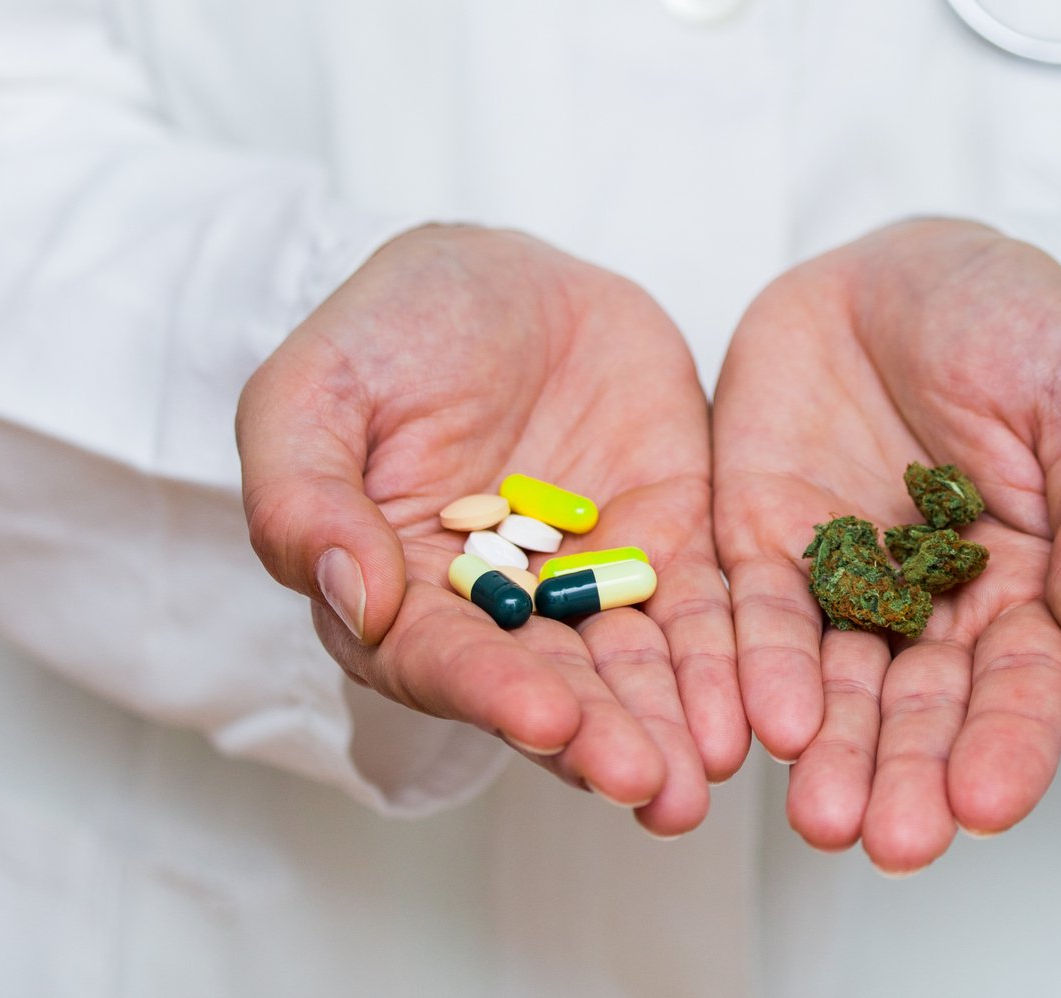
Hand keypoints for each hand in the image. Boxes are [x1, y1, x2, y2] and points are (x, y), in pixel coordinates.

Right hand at [240, 225, 745, 833]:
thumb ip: (305, 494)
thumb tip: (351, 597)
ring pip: (633, 669)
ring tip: (705, 777)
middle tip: (654, 786)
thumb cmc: (386, 330)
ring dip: (669, 726)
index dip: (492, 692)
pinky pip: (704, 611)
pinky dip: (729, 660)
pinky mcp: (669, 545)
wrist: (500, 274)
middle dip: (601, 739)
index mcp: (396, 594)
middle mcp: (498, 613)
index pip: (442, 660)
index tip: (546, 719)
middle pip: (550, 688)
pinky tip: (755, 709)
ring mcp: (588, 584)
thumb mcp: (313, 389)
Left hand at [713, 218, 1060, 870]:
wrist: (901, 262)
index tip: (988, 804)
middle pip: (922, 709)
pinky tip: (753, 723)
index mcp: (1033, 586)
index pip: (1025, 686)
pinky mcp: (762, 543)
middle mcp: (936, 607)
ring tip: (821, 815)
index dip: (1009, 746)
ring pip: (834, 686)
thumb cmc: (1018, 323)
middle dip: (907, 775)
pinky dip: (752, 671)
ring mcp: (844, 581)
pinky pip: (750, 617)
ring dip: (828, 752)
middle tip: (888, 838)